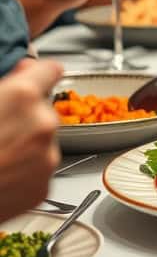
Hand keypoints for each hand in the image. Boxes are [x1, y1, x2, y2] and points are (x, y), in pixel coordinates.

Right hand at [0, 59, 61, 222]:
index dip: (38, 74)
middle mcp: (43, 125)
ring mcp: (46, 158)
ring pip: (43, 141)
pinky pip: (38, 170)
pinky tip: (1, 172)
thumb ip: (5, 83)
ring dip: (26, 144)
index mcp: (23, 96)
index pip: (51, 70)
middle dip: (26, 116)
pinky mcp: (42, 187)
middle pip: (44, 110)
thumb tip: (22, 73)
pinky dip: (24, 170)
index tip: (34, 78)